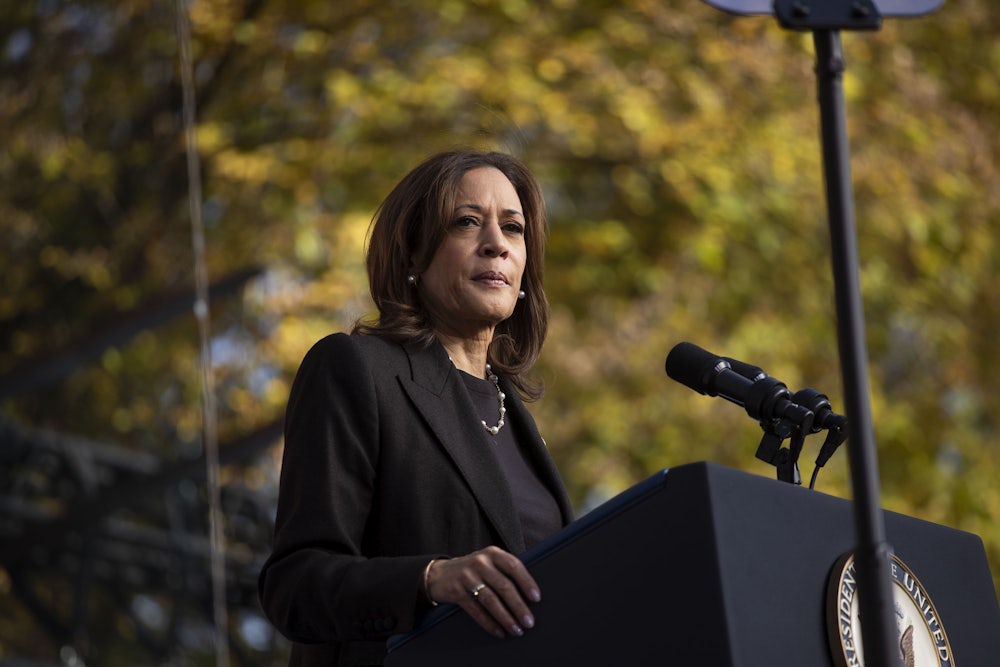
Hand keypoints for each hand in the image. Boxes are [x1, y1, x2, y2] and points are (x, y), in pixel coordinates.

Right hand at [425, 546, 540, 638]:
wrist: (439, 574)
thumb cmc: (473, 571)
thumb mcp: (488, 563)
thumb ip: (505, 572)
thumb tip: (529, 596)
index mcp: (492, 553)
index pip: (514, 566)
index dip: (527, 582)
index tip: (536, 598)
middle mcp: (480, 562)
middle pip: (504, 586)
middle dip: (519, 606)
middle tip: (529, 622)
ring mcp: (467, 576)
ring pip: (491, 600)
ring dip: (506, 618)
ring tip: (516, 630)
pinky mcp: (456, 591)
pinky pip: (476, 610)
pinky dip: (489, 623)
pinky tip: (499, 631)